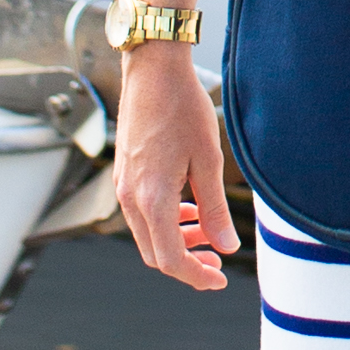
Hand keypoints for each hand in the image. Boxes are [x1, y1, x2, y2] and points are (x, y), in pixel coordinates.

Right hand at [115, 44, 239, 290]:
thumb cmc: (183, 109)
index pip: (170, 259)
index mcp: (152, 198)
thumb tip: (226, 246)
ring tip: (208, 233)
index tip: (220, 278)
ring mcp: (123, 186)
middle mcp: (131, 197)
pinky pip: (141, 213)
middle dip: (186, 264)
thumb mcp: (208, 161)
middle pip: (154, 254)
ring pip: (147, 235)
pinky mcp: (125, 174)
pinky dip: (165, 221)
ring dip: (176, 242)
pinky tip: (190, 207)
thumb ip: (215, 208)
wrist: (153, 71)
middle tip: (218, 261)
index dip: (196, 276)